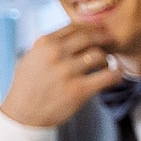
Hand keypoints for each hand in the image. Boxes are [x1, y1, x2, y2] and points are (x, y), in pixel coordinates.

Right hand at [0, 23, 117, 128]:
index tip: (100, 31)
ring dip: (107, 58)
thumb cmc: (29, 86)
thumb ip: (50, 45)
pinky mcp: (79, 90)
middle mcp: (55, 54)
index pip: (75, 27)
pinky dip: (116, 74)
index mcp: (44, 43)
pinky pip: (107, 76)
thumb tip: (74, 33)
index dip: (91, 28)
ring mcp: (67, 71)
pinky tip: (116, 75)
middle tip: (111, 43)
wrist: (24, 114)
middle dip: (104, 38)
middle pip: (89, 37)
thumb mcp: (32, 57)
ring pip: (99, 55)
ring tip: (106, 64)